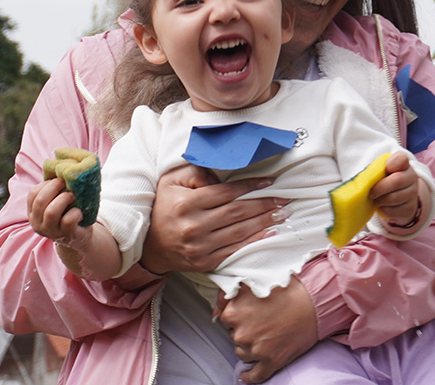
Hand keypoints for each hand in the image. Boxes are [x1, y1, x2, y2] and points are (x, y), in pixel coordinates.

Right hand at [27, 177, 84, 242]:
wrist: (77, 237)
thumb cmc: (66, 214)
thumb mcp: (55, 203)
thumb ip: (53, 190)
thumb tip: (60, 165)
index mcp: (33, 213)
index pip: (32, 194)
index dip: (45, 184)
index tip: (58, 180)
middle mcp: (38, 223)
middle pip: (41, 201)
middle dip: (54, 187)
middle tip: (66, 184)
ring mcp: (51, 231)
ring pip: (52, 211)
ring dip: (64, 199)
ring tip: (72, 197)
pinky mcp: (65, 235)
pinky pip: (68, 220)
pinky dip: (76, 212)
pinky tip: (79, 212)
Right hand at [140, 165, 286, 273]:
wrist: (150, 245)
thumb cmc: (164, 207)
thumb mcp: (172, 181)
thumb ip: (196, 172)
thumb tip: (221, 175)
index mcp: (187, 203)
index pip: (226, 193)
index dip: (249, 186)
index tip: (269, 181)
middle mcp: (193, 226)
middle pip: (237, 213)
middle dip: (264, 204)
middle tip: (284, 198)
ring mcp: (200, 247)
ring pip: (239, 232)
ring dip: (264, 222)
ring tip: (282, 213)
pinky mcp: (205, 262)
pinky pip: (235, 250)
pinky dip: (254, 242)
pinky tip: (269, 233)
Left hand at [216, 278, 317, 383]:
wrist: (314, 303)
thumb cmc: (286, 290)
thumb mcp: (252, 284)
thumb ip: (228, 294)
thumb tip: (215, 308)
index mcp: (233, 313)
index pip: (226, 319)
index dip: (238, 316)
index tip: (249, 313)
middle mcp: (241, 333)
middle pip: (235, 337)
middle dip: (244, 331)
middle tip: (261, 321)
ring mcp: (256, 350)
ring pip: (243, 353)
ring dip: (250, 348)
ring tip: (265, 335)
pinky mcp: (271, 361)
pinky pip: (255, 375)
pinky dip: (249, 376)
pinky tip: (245, 375)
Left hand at [370, 151, 421, 224]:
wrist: (399, 199)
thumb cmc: (386, 181)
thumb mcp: (382, 171)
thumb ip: (377, 169)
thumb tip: (366, 178)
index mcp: (404, 165)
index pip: (401, 159)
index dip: (390, 163)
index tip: (385, 169)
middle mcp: (412, 177)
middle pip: (396, 181)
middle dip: (379, 188)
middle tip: (370, 192)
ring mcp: (413, 194)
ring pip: (392, 198)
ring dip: (379, 200)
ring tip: (375, 199)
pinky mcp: (410, 209)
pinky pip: (392, 210)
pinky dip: (383, 209)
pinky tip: (382, 206)